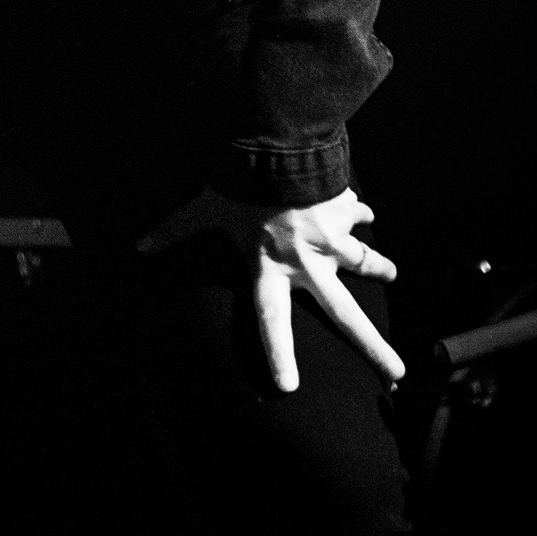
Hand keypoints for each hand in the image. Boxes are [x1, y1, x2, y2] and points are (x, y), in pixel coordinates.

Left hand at [139, 185, 403, 393]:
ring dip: (381, 269)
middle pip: (345, 315)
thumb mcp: (204, 209)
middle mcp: (306, 262)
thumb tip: (139, 246)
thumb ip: (175, 230)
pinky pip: (359, 215)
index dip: (277, 355)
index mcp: (269, 268)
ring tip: (393, 275)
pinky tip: (370, 214)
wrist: (278, 148)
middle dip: (373, 347)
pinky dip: (364, 214)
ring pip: (365, 263)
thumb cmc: (237, 183)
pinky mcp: (344, 212)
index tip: (287, 388)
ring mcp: (331, 239)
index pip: (270, 321)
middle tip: (397, 374)